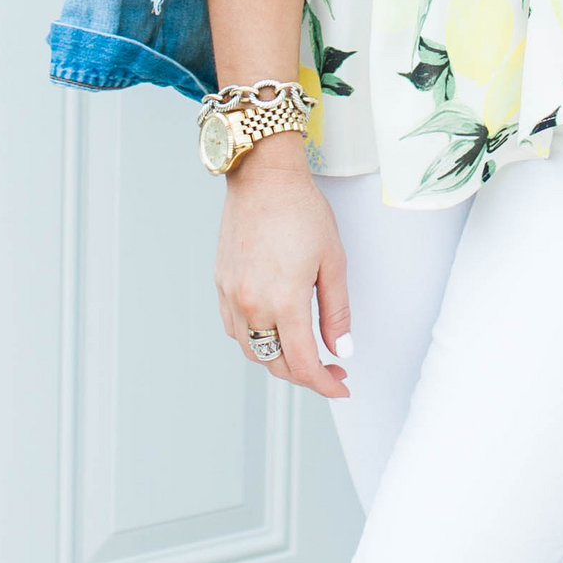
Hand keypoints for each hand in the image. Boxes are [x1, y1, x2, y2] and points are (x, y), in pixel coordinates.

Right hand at [214, 141, 348, 398]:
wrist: (263, 177)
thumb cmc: (302, 212)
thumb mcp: (333, 261)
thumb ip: (336, 312)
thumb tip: (341, 349)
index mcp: (283, 300)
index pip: (303, 363)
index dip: (325, 383)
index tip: (341, 386)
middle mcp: (251, 304)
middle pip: (275, 364)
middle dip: (305, 376)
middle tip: (331, 369)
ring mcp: (231, 295)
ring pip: (252, 350)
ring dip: (278, 360)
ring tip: (304, 352)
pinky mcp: (220, 284)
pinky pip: (235, 329)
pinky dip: (256, 339)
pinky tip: (275, 330)